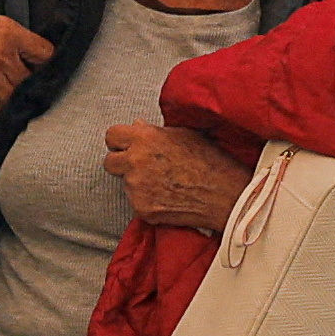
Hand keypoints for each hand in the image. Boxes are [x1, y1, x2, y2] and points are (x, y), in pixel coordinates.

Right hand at [0, 0, 52, 113]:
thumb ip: (11, 35)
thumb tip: (28, 51)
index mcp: (10, 32)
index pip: (45, 53)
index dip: (47, 61)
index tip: (44, 64)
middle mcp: (1, 54)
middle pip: (32, 80)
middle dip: (32, 82)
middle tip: (30, 82)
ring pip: (15, 97)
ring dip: (17, 97)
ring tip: (16, 95)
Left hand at [104, 122, 249, 231]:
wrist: (224, 194)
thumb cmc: (210, 161)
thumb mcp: (184, 134)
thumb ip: (155, 131)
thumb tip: (137, 126)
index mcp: (144, 138)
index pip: (111, 135)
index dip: (120, 141)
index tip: (126, 146)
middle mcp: (135, 162)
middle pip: (109, 162)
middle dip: (122, 164)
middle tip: (141, 167)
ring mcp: (136, 188)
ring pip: (125, 184)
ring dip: (138, 184)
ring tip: (165, 183)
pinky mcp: (142, 209)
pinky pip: (137, 202)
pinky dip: (148, 201)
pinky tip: (168, 197)